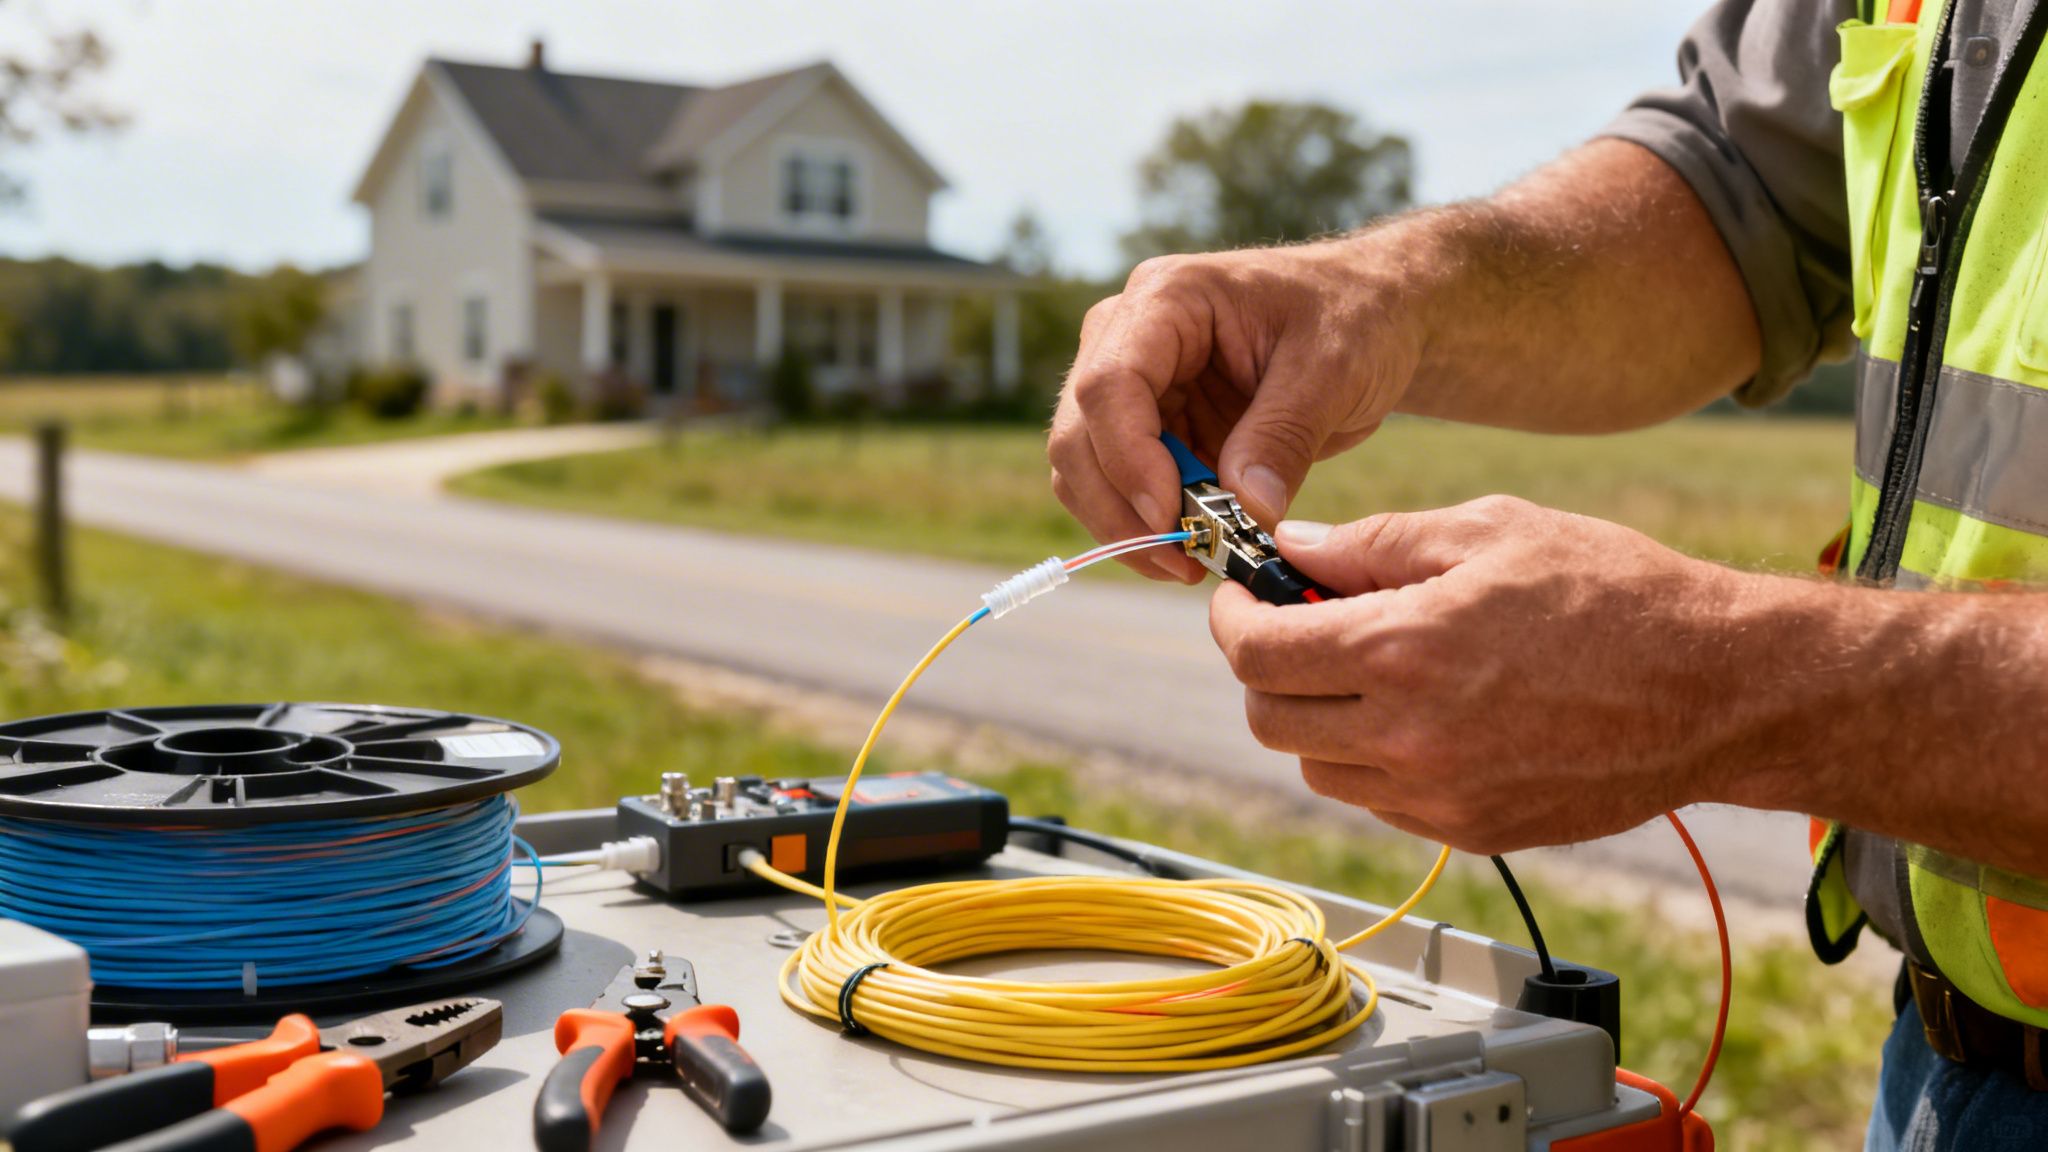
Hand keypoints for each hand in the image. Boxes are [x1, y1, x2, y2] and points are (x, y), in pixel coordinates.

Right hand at [1047, 242, 1423, 581]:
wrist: (1368, 318)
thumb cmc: (1354, 319)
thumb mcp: (1333, 370)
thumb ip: (1283, 437)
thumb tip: (1246, 512)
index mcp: (1167, 298)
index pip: (1109, 383)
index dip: (1128, 458)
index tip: (1172, 516)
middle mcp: (1127, 336)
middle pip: (1079, 434)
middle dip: (1120, 508)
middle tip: (1182, 561)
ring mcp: (1131, 385)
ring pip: (1084, 471)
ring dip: (1125, 528)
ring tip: (1191, 564)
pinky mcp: (1147, 428)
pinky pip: (1118, 489)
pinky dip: (1144, 528)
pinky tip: (1193, 549)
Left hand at [1208, 496, 1759, 851]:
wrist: (1719, 689)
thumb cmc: (1613, 592)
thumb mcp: (1490, 530)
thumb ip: (1373, 544)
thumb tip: (1292, 549)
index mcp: (1400, 651)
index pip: (1256, 654)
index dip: (1233, 619)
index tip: (1243, 598)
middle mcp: (1408, 737)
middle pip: (1270, 720)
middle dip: (1267, 670)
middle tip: (1300, 630)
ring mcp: (1440, 796)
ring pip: (1319, 768)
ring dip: (1320, 718)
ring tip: (1373, 668)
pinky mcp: (1473, 830)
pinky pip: (1380, 802)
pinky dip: (1374, 760)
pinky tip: (1424, 712)